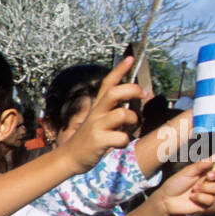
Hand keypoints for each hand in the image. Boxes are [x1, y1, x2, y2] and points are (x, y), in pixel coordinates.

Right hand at [63, 57, 143, 171]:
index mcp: (97, 106)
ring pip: (122, 114)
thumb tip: (134, 105)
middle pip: (114, 93)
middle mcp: (96, 113)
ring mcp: (96, 126)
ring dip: (132, 120)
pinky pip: (121, 137)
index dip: (119, 70)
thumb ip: (114, 112)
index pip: (108, 83)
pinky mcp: (98, 140)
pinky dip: (125, 141)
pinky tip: (119, 144)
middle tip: (144, 93)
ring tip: (128, 127)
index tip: (130, 59)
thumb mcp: (98, 120)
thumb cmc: (90, 138)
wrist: (70, 157)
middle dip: (132, 90)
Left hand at [153, 159, 214, 215]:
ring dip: (206, 188)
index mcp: (209, 170)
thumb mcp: (187, 172)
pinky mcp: (209, 203)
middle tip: (209, 176)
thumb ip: (201, 165)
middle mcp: (213, 180)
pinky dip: (201, 197)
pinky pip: (212, 200)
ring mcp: (212, 192)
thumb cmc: (176, 183)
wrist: (167, 200)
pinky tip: (192, 197)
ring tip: (193, 189)